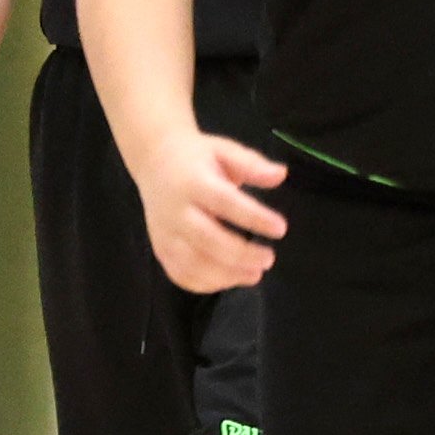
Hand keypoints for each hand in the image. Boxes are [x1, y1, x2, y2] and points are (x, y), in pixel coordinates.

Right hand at [139, 128, 286, 292]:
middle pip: (207, 239)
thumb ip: (252, 164)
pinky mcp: (160, 248)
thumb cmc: (197, 157)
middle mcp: (175, 210)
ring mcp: (164, 233)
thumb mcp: (225, 150)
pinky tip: (229, 280)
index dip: (254, 218)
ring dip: (226, 275)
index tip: (281, 228)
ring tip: (254, 274)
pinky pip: (180, 274)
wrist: (154, 161)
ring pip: (192, 263)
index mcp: (193, 182)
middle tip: (268, 259)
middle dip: (241, 254)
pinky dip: (205, 284)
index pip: (225, 202)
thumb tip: (281, 175)